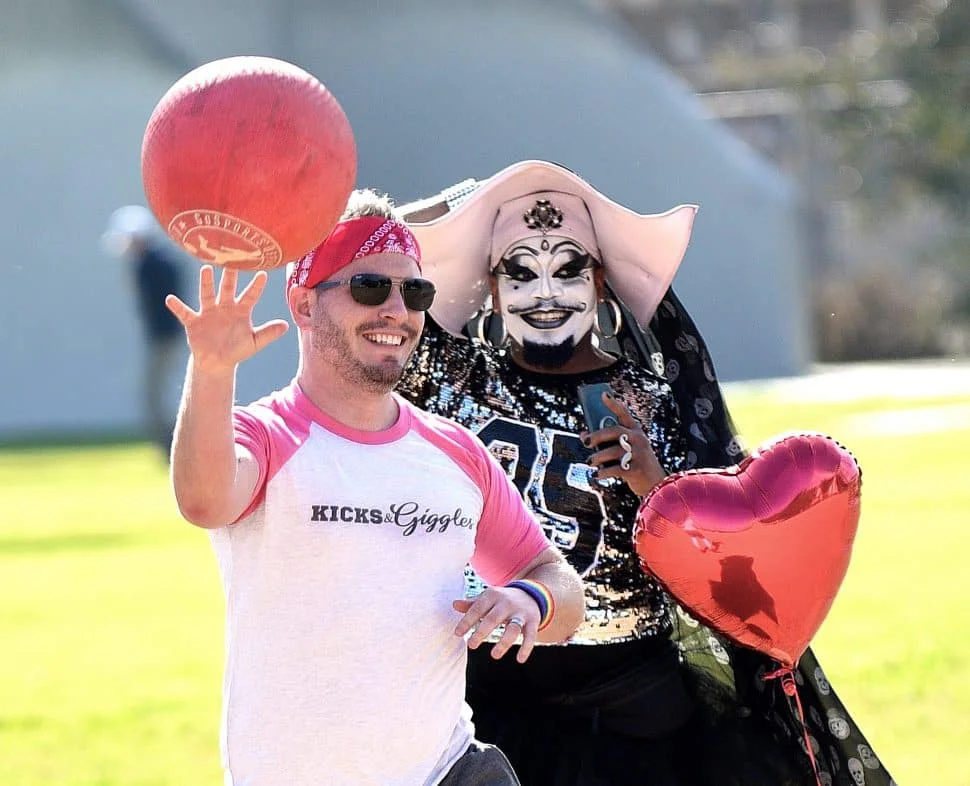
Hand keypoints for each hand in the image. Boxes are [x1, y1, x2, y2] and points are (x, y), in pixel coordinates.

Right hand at [165, 266, 288, 374]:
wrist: (217, 362)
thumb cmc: (237, 349)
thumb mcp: (255, 343)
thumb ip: (268, 333)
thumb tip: (286, 325)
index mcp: (241, 311)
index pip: (251, 296)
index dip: (257, 286)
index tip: (263, 273)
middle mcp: (224, 307)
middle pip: (228, 288)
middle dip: (230, 275)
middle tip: (231, 259)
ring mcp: (208, 313)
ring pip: (207, 295)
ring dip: (206, 283)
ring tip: (205, 269)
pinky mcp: (194, 322)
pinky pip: (184, 312)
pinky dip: (177, 306)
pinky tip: (170, 299)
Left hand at [453, 585, 540, 662]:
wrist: (531, 593)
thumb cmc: (502, 600)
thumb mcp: (488, 598)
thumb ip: (472, 604)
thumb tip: (454, 604)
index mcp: (493, 595)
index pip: (477, 608)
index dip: (467, 621)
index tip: (457, 634)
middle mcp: (507, 603)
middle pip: (493, 618)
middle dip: (482, 632)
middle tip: (471, 645)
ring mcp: (520, 613)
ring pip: (513, 629)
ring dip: (504, 642)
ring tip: (494, 656)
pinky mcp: (533, 622)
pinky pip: (530, 636)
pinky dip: (526, 648)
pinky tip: (520, 660)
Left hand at [579, 392, 665, 496]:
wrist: (656, 484)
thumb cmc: (635, 463)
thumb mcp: (626, 449)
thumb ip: (607, 441)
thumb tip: (583, 435)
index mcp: (636, 431)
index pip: (624, 414)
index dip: (614, 404)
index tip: (603, 395)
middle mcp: (639, 439)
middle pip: (615, 431)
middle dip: (598, 435)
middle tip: (587, 442)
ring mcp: (639, 454)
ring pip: (614, 451)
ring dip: (598, 457)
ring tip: (590, 461)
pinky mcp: (637, 470)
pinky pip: (616, 469)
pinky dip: (603, 472)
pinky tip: (597, 475)